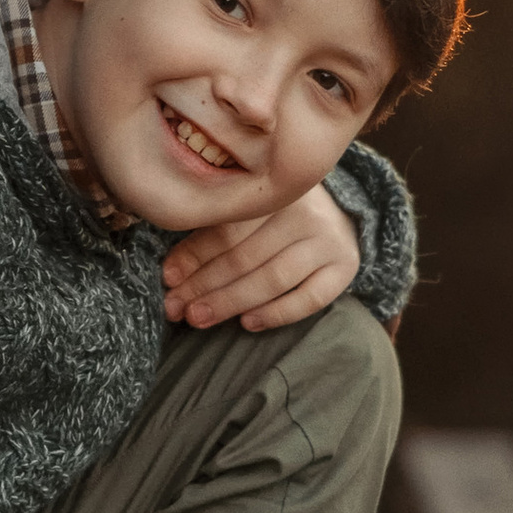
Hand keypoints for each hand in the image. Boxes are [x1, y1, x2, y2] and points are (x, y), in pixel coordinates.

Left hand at [161, 181, 360, 334]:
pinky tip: (247, 323)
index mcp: (274, 189)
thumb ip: (216, 228)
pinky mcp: (345, 267)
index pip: (229, 228)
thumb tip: (172, 275)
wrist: (338, 211)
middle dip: (205, 285)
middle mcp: (305, 211)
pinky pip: (310, 298)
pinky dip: (277, 313)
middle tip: (176, 307)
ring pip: (272, 278)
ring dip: (230, 301)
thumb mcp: (250, 208)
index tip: (168, 278)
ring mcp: (328, 240)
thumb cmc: (277, 214)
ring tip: (199, 317)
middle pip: (246, 255)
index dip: (194, 255)